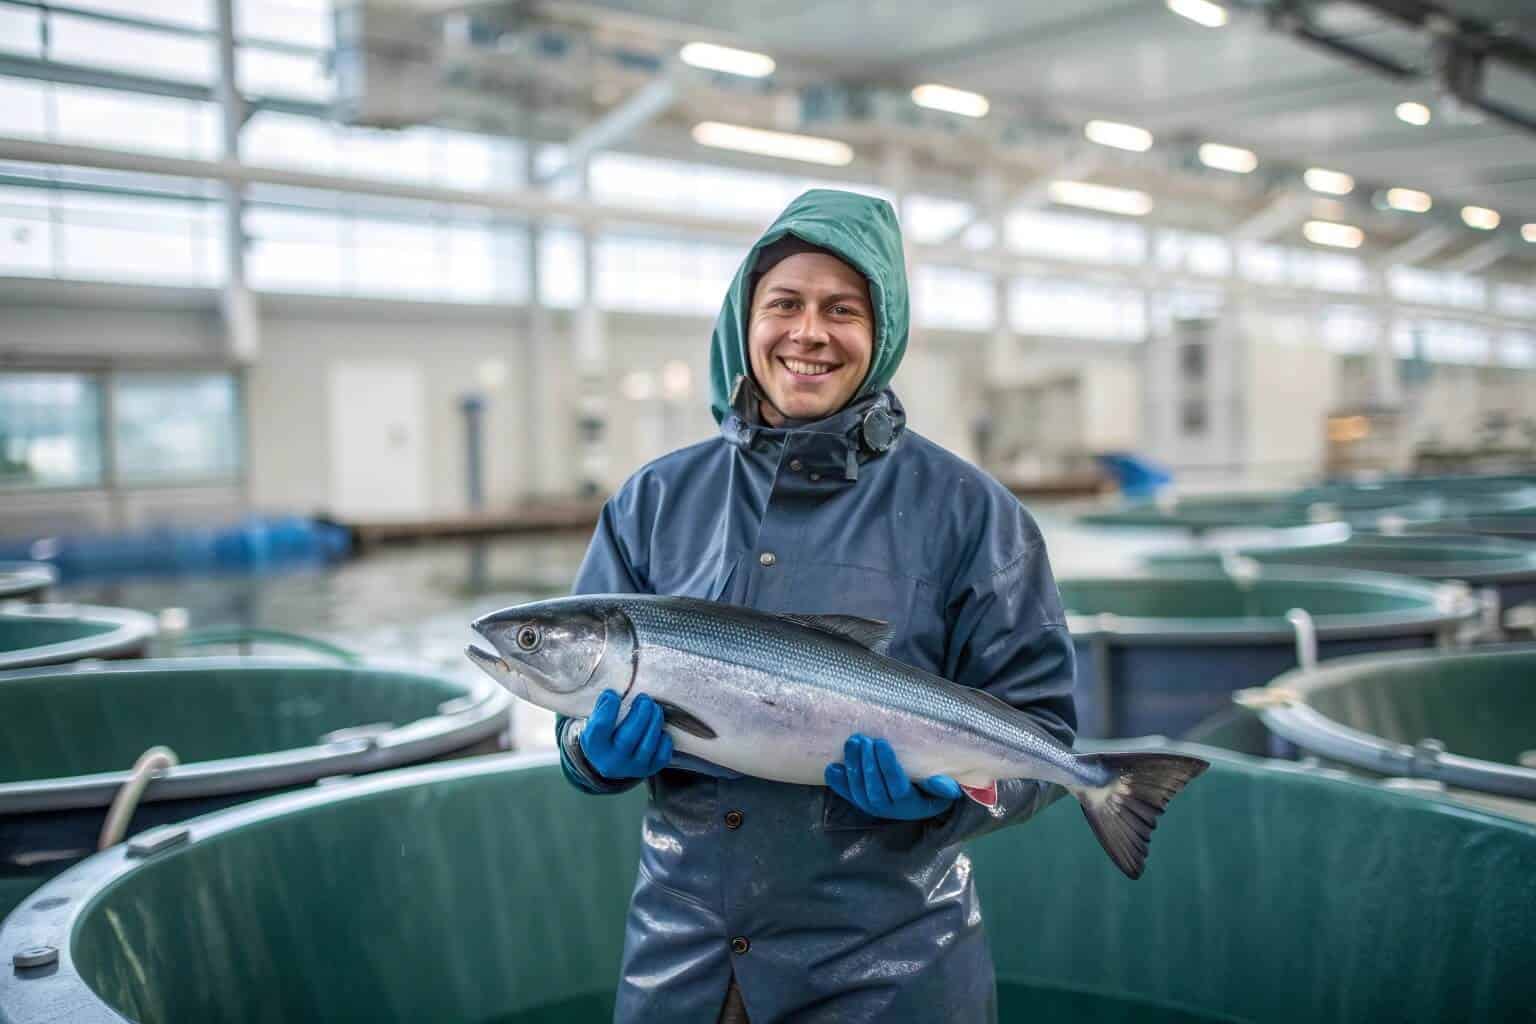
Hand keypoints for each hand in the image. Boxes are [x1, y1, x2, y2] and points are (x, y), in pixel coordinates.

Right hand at [579, 691, 672, 780]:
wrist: (611, 760)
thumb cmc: (604, 734)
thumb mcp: (595, 722)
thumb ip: (602, 708)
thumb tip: (613, 694)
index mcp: (595, 747)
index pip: (600, 728)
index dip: (608, 709)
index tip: (613, 695)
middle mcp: (612, 761)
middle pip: (628, 738)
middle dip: (640, 714)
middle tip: (644, 698)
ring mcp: (632, 768)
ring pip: (647, 746)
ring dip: (654, 722)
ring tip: (654, 707)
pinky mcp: (649, 770)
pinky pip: (662, 756)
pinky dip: (664, 740)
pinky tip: (659, 728)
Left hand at [824, 734, 961, 820]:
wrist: (918, 805)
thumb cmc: (931, 791)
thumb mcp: (943, 792)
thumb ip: (944, 788)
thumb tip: (940, 783)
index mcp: (911, 805)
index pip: (897, 786)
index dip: (887, 766)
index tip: (881, 743)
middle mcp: (889, 810)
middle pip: (874, 789)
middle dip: (866, 763)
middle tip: (862, 739)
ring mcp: (873, 808)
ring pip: (859, 791)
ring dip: (853, 767)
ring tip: (852, 743)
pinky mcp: (860, 803)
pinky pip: (848, 795)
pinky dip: (838, 783)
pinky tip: (832, 768)